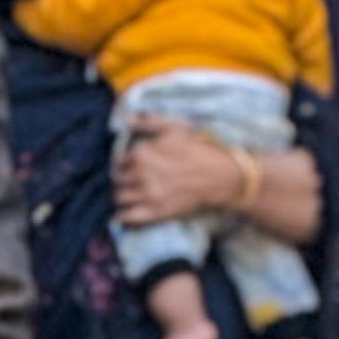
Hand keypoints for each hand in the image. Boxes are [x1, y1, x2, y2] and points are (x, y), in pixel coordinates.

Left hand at [111, 124, 322, 248]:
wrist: (221, 176)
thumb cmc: (199, 149)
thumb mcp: (175, 128)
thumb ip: (148, 123)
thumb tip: (126, 120)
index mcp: (142, 152)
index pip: (120, 159)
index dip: (126, 163)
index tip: (132, 166)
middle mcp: (141, 173)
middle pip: (118, 179)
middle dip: (122, 179)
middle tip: (131, 181)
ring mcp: (147, 194)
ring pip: (119, 197)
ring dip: (121, 196)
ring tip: (130, 196)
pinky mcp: (155, 213)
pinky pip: (127, 218)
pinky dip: (121, 217)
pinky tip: (121, 216)